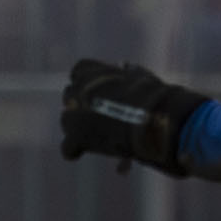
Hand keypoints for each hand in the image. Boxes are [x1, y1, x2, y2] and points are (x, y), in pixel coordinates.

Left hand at [59, 57, 207, 170]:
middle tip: (100, 117)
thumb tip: (124, 67)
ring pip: (67, 122)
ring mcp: (73, 114)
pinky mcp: (76, 137)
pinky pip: (68, 148)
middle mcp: (76, 90)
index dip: (89, 84)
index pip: (78, 72)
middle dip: (81, 106)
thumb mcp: (139, 75)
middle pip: (70, 98)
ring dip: (79, 128)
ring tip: (99, 136)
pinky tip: (90, 152)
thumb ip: (126, 72)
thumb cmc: (153, 95)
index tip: (101, 92)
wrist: (154, 117)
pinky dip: (78, 151)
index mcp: (89, 72)